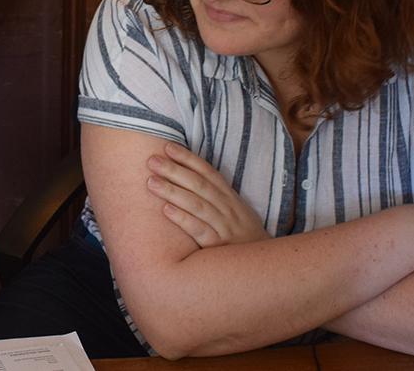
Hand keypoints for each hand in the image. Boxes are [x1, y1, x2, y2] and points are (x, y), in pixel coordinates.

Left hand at [145, 143, 270, 247]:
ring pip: (197, 204)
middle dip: (175, 170)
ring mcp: (224, 227)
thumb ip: (215, 196)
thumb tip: (189, 177)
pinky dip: (183, 218)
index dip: (188, 158)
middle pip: (199, 184)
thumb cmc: (242, 236)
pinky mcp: (218, 246)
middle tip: (152, 160)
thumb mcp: (235, 211)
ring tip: (151, 181)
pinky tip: (165, 210)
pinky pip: (199, 230)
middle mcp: (227, 208)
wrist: (262, 266)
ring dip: (173, 191)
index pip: (208, 172)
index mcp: (230, 197)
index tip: (168, 146)